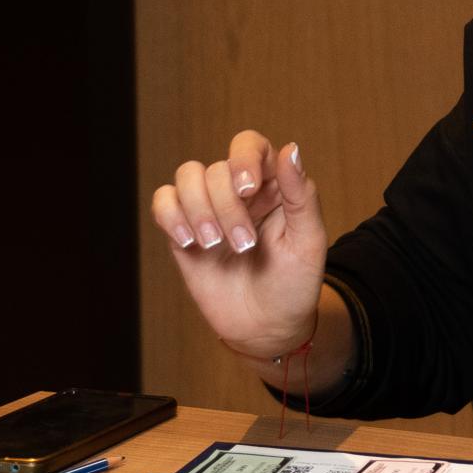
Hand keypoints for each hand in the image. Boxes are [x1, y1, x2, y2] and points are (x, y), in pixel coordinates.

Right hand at [151, 132, 326, 364]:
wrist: (268, 327)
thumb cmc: (295, 282)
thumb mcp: (308, 241)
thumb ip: (301, 195)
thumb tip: (290, 149)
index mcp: (272, 185)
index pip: (249, 145)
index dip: (244, 158)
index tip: (249, 189)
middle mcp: (238, 191)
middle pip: (216, 169)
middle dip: (226, 206)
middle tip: (244, 244)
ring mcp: (208, 210)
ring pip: (187, 176)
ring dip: (199, 209)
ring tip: (214, 244)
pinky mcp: (183, 232)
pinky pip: (164, 202)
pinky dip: (170, 215)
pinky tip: (188, 240)